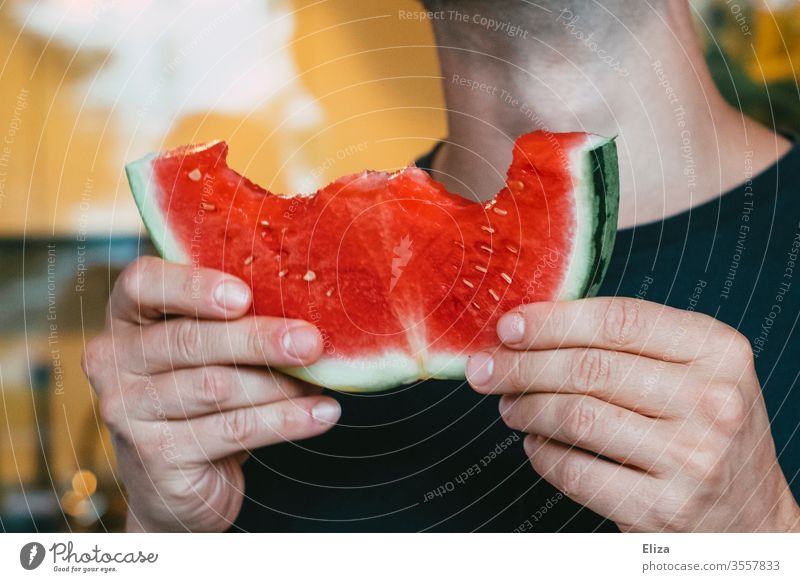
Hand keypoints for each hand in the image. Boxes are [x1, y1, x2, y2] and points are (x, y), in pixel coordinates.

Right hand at [82, 257, 339, 531]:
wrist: (177, 483)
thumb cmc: (201, 396)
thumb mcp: (210, 350)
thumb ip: (236, 320)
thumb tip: (310, 303)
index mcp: (126, 317)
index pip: (143, 283)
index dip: (192, 286)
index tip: (244, 295)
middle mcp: (113, 361)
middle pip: (188, 340)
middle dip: (257, 340)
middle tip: (310, 341)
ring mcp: (126, 412)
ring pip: (215, 387)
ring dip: (278, 384)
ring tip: (321, 380)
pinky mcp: (155, 456)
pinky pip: (231, 430)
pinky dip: (285, 421)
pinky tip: (322, 414)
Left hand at [466, 298, 799, 531]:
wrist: (749, 516)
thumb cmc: (704, 429)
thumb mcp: (692, 370)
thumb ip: (628, 343)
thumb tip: (530, 327)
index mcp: (717, 350)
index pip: (619, 321)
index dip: (552, 320)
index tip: (507, 327)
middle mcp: (711, 401)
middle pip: (588, 369)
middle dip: (521, 366)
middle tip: (485, 369)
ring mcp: (691, 459)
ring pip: (575, 417)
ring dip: (525, 409)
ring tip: (509, 405)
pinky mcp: (662, 508)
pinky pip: (575, 470)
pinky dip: (541, 454)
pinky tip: (535, 443)